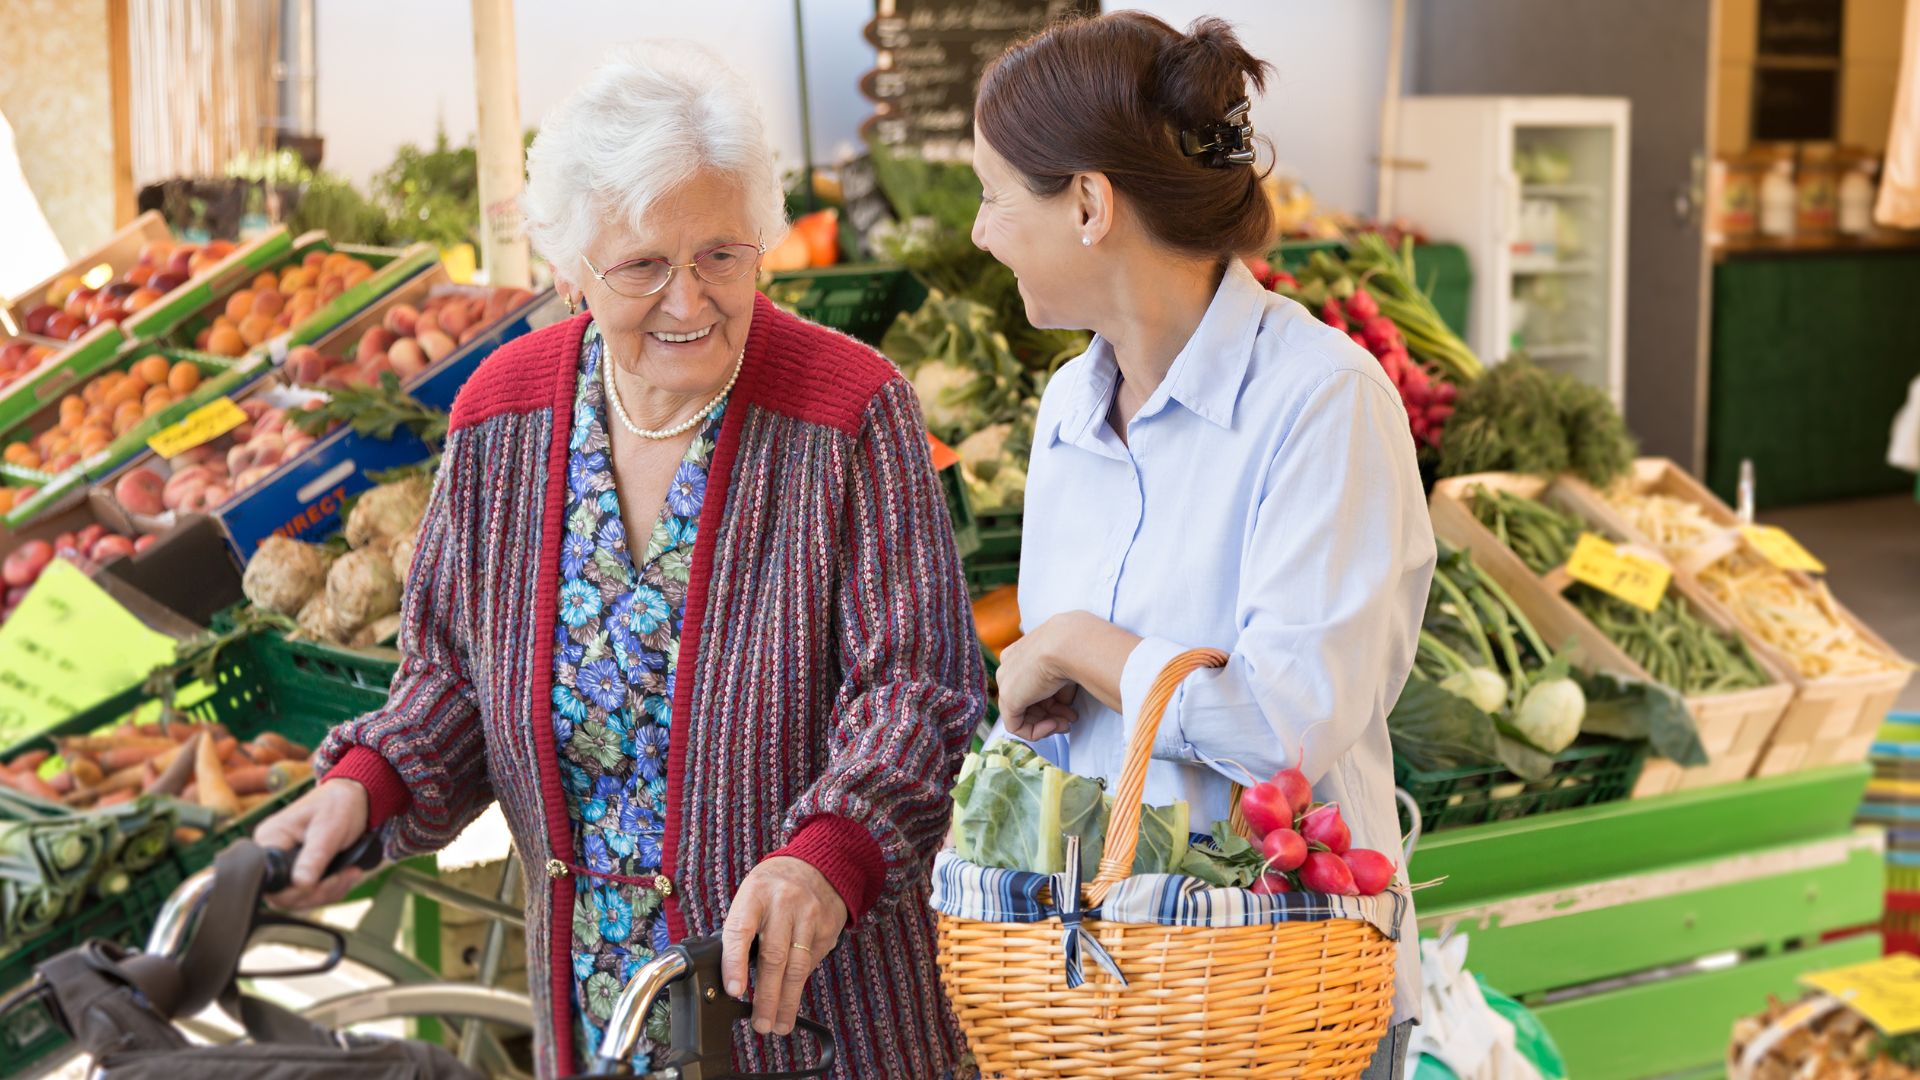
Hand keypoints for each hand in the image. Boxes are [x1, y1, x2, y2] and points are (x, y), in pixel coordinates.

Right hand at [253, 778, 371, 908]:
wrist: (354, 798)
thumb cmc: (338, 804)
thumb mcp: (329, 829)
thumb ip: (314, 857)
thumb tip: (301, 884)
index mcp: (269, 839)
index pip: (269, 881)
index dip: (296, 890)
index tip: (325, 881)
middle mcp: (270, 853)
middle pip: (283, 895)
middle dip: (317, 893)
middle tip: (344, 877)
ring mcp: (283, 864)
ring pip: (298, 898)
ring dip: (328, 892)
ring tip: (350, 873)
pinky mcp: (298, 871)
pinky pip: (308, 893)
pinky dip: (330, 890)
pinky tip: (346, 875)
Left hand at [720, 856, 847, 1036]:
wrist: (820, 863)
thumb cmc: (775, 886)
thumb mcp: (751, 894)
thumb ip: (742, 928)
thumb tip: (730, 976)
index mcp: (755, 894)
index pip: (741, 931)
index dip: (735, 963)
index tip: (735, 991)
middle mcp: (783, 903)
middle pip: (774, 957)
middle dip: (766, 996)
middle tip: (760, 1024)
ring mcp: (809, 916)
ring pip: (797, 967)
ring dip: (787, 1001)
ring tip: (777, 1024)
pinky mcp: (827, 928)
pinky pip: (812, 963)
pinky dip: (800, 983)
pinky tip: (792, 996)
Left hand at [997, 618, 1078, 739]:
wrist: (1069, 645)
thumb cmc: (1072, 651)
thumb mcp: (1065, 669)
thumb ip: (1059, 688)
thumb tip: (1063, 704)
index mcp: (1020, 655)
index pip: (1032, 685)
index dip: (1052, 701)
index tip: (1070, 707)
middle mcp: (1008, 666)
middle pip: (1027, 701)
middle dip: (1051, 714)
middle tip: (1070, 720)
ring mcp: (1005, 682)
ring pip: (1022, 715)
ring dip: (1047, 723)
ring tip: (1067, 723)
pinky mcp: (1008, 699)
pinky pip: (1016, 726)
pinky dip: (1036, 731)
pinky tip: (1054, 725)